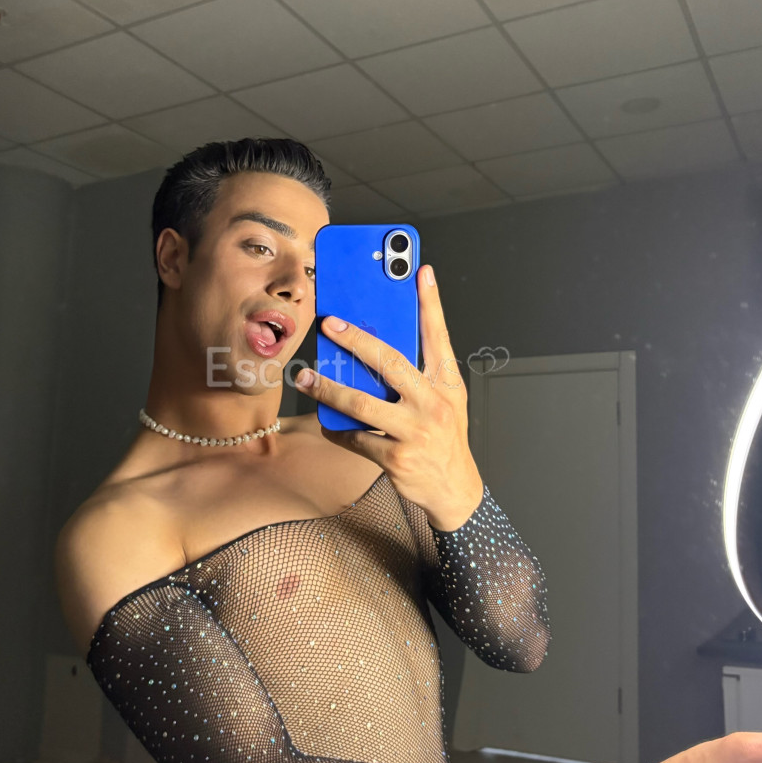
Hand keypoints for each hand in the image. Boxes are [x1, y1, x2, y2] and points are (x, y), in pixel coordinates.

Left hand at [295, 263, 483, 529]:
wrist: (454, 491)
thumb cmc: (444, 440)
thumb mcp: (445, 403)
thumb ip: (420, 376)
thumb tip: (376, 351)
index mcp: (446, 385)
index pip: (438, 336)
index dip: (431, 302)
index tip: (421, 272)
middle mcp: (433, 403)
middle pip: (390, 362)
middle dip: (357, 340)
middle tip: (330, 324)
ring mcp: (414, 430)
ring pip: (361, 402)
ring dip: (328, 389)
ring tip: (307, 378)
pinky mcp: (396, 457)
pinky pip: (355, 437)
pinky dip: (336, 429)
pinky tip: (325, 421)